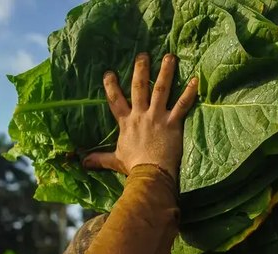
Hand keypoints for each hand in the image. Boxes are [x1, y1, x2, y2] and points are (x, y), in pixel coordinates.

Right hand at [83, 53, 198, 180]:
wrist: (150, 173)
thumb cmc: (134, 167)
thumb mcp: (115, 160)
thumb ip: (99, 158)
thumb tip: (82, 163)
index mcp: (127, 123)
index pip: (115, 100)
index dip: (111, 86)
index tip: (109, 73)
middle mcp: (141, 115)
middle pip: (139, 88)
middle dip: (140, 70)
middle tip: (143, 55)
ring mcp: (157, 117)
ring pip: (161, 90)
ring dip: (166, 72)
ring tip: (170, 57)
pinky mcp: (172, 123)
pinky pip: (182, 105)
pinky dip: (189, 93)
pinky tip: (195, 80)